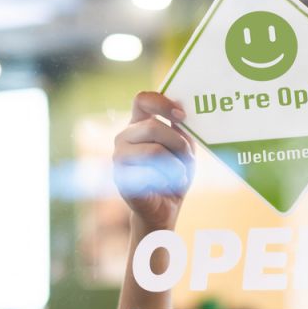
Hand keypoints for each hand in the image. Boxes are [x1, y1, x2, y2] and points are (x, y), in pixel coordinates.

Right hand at [113, 92, 194, 228]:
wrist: (164, 208)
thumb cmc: (174, 175)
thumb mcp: (183, 149)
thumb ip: (181, 130)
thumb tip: (181, 113)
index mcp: (139, 125)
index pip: (143, 100)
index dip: (162, 103)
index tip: (182, 116)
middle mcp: (124, 137)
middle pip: (153, 127)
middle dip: (178, 144)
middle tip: (188, 158)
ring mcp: (118, 156)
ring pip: (154, 150)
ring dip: (176, 165)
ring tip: (180, 175)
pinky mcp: (120, 177)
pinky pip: (150, 173)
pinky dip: (167, 180)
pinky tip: (167, 186)